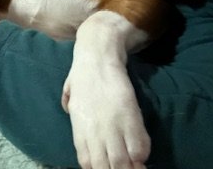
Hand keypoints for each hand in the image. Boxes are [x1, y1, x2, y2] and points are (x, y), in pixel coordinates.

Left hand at [62, 11, 149, 168]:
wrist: (97, 54)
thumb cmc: (83, 73)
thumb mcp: (70, 92)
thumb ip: (70, 105)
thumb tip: (69, 110)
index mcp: (79, 128)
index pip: (87, 162)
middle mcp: (95, 131)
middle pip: (104, 167)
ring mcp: (112, 125)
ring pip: (122, 163)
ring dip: (130, 168)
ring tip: (136, 167)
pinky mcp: (129, 115)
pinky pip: (138, 147)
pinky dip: (141, 155)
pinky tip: (142, 155)